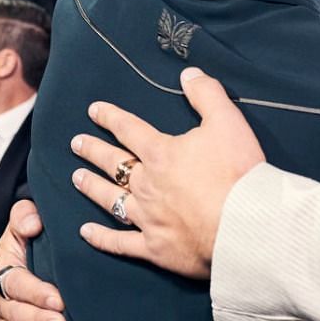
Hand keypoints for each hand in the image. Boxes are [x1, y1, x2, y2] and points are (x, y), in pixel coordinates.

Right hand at [0, 200, 65, 320]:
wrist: (35, 252)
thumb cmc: (33, 236)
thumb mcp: (27, 219)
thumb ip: (25, 215)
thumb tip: (33, 223)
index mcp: (3, 268)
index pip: (16, 282)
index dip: (36, 292)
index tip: (59, 299)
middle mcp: (0, 295)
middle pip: (13, 312)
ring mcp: (4, 318)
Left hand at [68, 67, 264, 278]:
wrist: (244, 223)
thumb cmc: (236, 172)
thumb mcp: (227, 121)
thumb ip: (206, 94)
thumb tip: (188, 73)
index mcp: (161, 153)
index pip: (129, 129)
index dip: (110, 117)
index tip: (93, 111)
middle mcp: (147, 184)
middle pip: (113, 163)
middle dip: (93, 151)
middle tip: (75, 144)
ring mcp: (147, 217)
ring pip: (111, 199)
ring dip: (92, 187)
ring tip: (76, 178)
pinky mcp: (154, 247)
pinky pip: (120, 243)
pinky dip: (101, 238)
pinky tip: (85, 232)